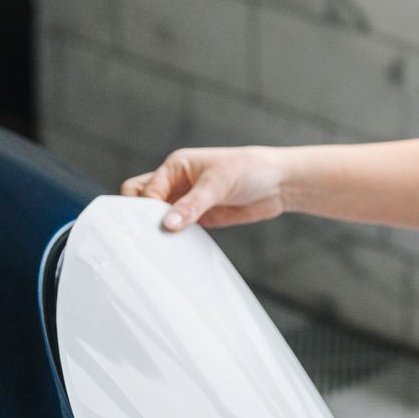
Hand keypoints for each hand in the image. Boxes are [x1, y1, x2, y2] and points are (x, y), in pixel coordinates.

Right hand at [120, 145, 288, 231]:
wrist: (278, 184)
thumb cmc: (248, 170)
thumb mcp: (218, 184)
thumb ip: (192, 205)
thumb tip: (167, 224)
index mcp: (175, 166)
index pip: (144, 189)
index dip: (144, 208)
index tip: (150, 227)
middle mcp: (176, 183)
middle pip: (142, 201)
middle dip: (140, 217)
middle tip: (147, 236)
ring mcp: (186, 202)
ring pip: (158, 217)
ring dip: (157, 230)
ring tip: (159, 247)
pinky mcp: (198, 218)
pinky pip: (177, 230)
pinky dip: (174, 239)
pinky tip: (176, 251)